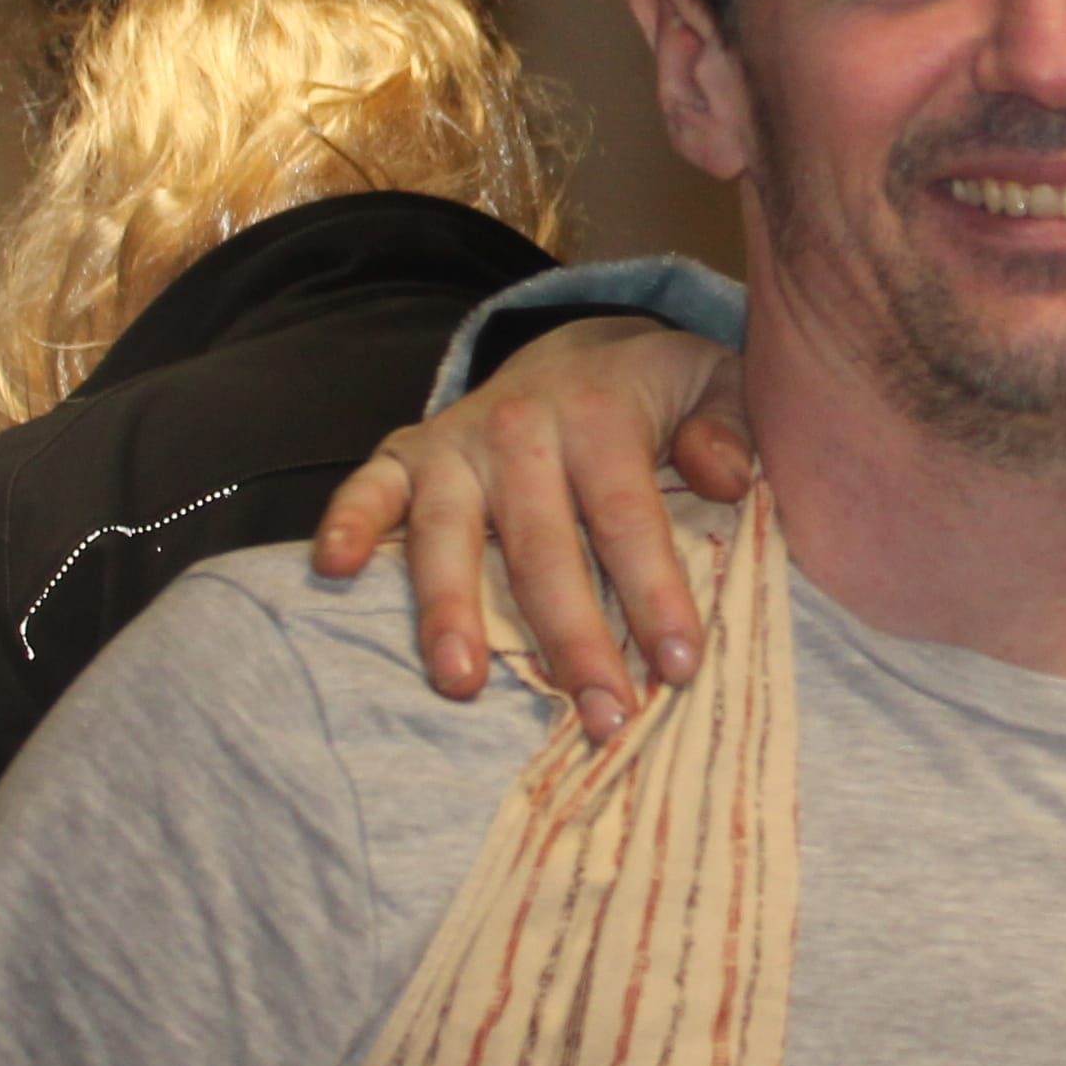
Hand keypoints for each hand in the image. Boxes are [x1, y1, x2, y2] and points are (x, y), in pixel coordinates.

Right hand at [305, 316, 753, 736]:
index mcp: (601, 414)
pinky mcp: (408, 454)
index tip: (678, 669)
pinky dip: (345, 522)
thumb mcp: (718, 383)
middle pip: (542, 547)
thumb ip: (733, 425)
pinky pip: (368, 489)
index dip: (654, 595)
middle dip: (571, 639)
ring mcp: (457, 444)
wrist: (577, 348)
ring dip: (451, 611)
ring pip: (449, 534)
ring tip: (463, 684)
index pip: (628, 518)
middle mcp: (521, 428)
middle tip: (601, 717)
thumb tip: (727, 479)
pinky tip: (332, 568)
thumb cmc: (658, 390)